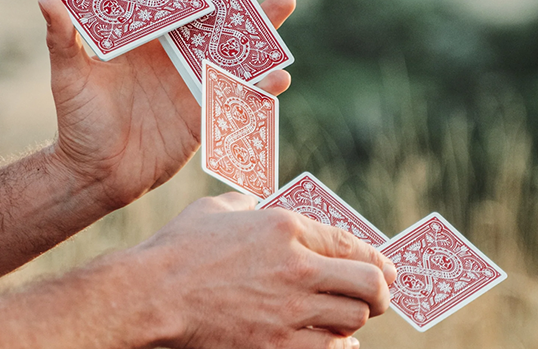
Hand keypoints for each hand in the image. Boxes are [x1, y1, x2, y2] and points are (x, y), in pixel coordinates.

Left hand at [37, 0, 295, 209]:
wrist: (96, 172)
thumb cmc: (77, 122)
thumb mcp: (68, 78)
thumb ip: (63, 39)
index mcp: (144, 38)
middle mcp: (173, 53)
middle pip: (214, 14)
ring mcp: (193, 82)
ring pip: (234, 48)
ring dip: (262, 28)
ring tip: (286, 3)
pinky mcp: (205, 113)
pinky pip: (236, 95)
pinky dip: (259, 86)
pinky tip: (279, 75)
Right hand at [125, 192, 396, 348]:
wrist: (150, 296)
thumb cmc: (178, 249)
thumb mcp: (215, 211)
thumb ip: (244, 203)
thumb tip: (253, 202)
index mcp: (287, 228)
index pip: (355, 244)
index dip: (380, 260)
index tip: (388, 270)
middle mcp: (298, 268)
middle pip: (371, 285)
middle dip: (382, 292)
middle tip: (379, 296)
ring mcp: (290, 311)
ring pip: (355, 319)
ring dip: (355, 318)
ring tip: (348, 317)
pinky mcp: (278, 347)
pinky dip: (338, 346)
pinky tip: (335, 342)